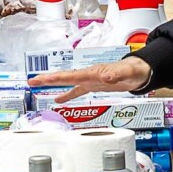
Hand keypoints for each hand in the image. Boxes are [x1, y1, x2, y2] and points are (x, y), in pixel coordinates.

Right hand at [30, 55, 151, 101]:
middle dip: (47, 79)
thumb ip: (118, 74)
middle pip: (64, 77)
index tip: (42, 79)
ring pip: (67, 82)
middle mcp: (89, 75)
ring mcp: (90, 79)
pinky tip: (58, 100)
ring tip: (36, 86)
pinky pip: (76, 90)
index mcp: (94, 72)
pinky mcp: (94, 85)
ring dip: (52, 84)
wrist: (140, 71)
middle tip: (31, 81)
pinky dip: (66, 95)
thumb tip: (107, 76)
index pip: (71, 75)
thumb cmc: (135, 71)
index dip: (55, 78)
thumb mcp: (128, 73)